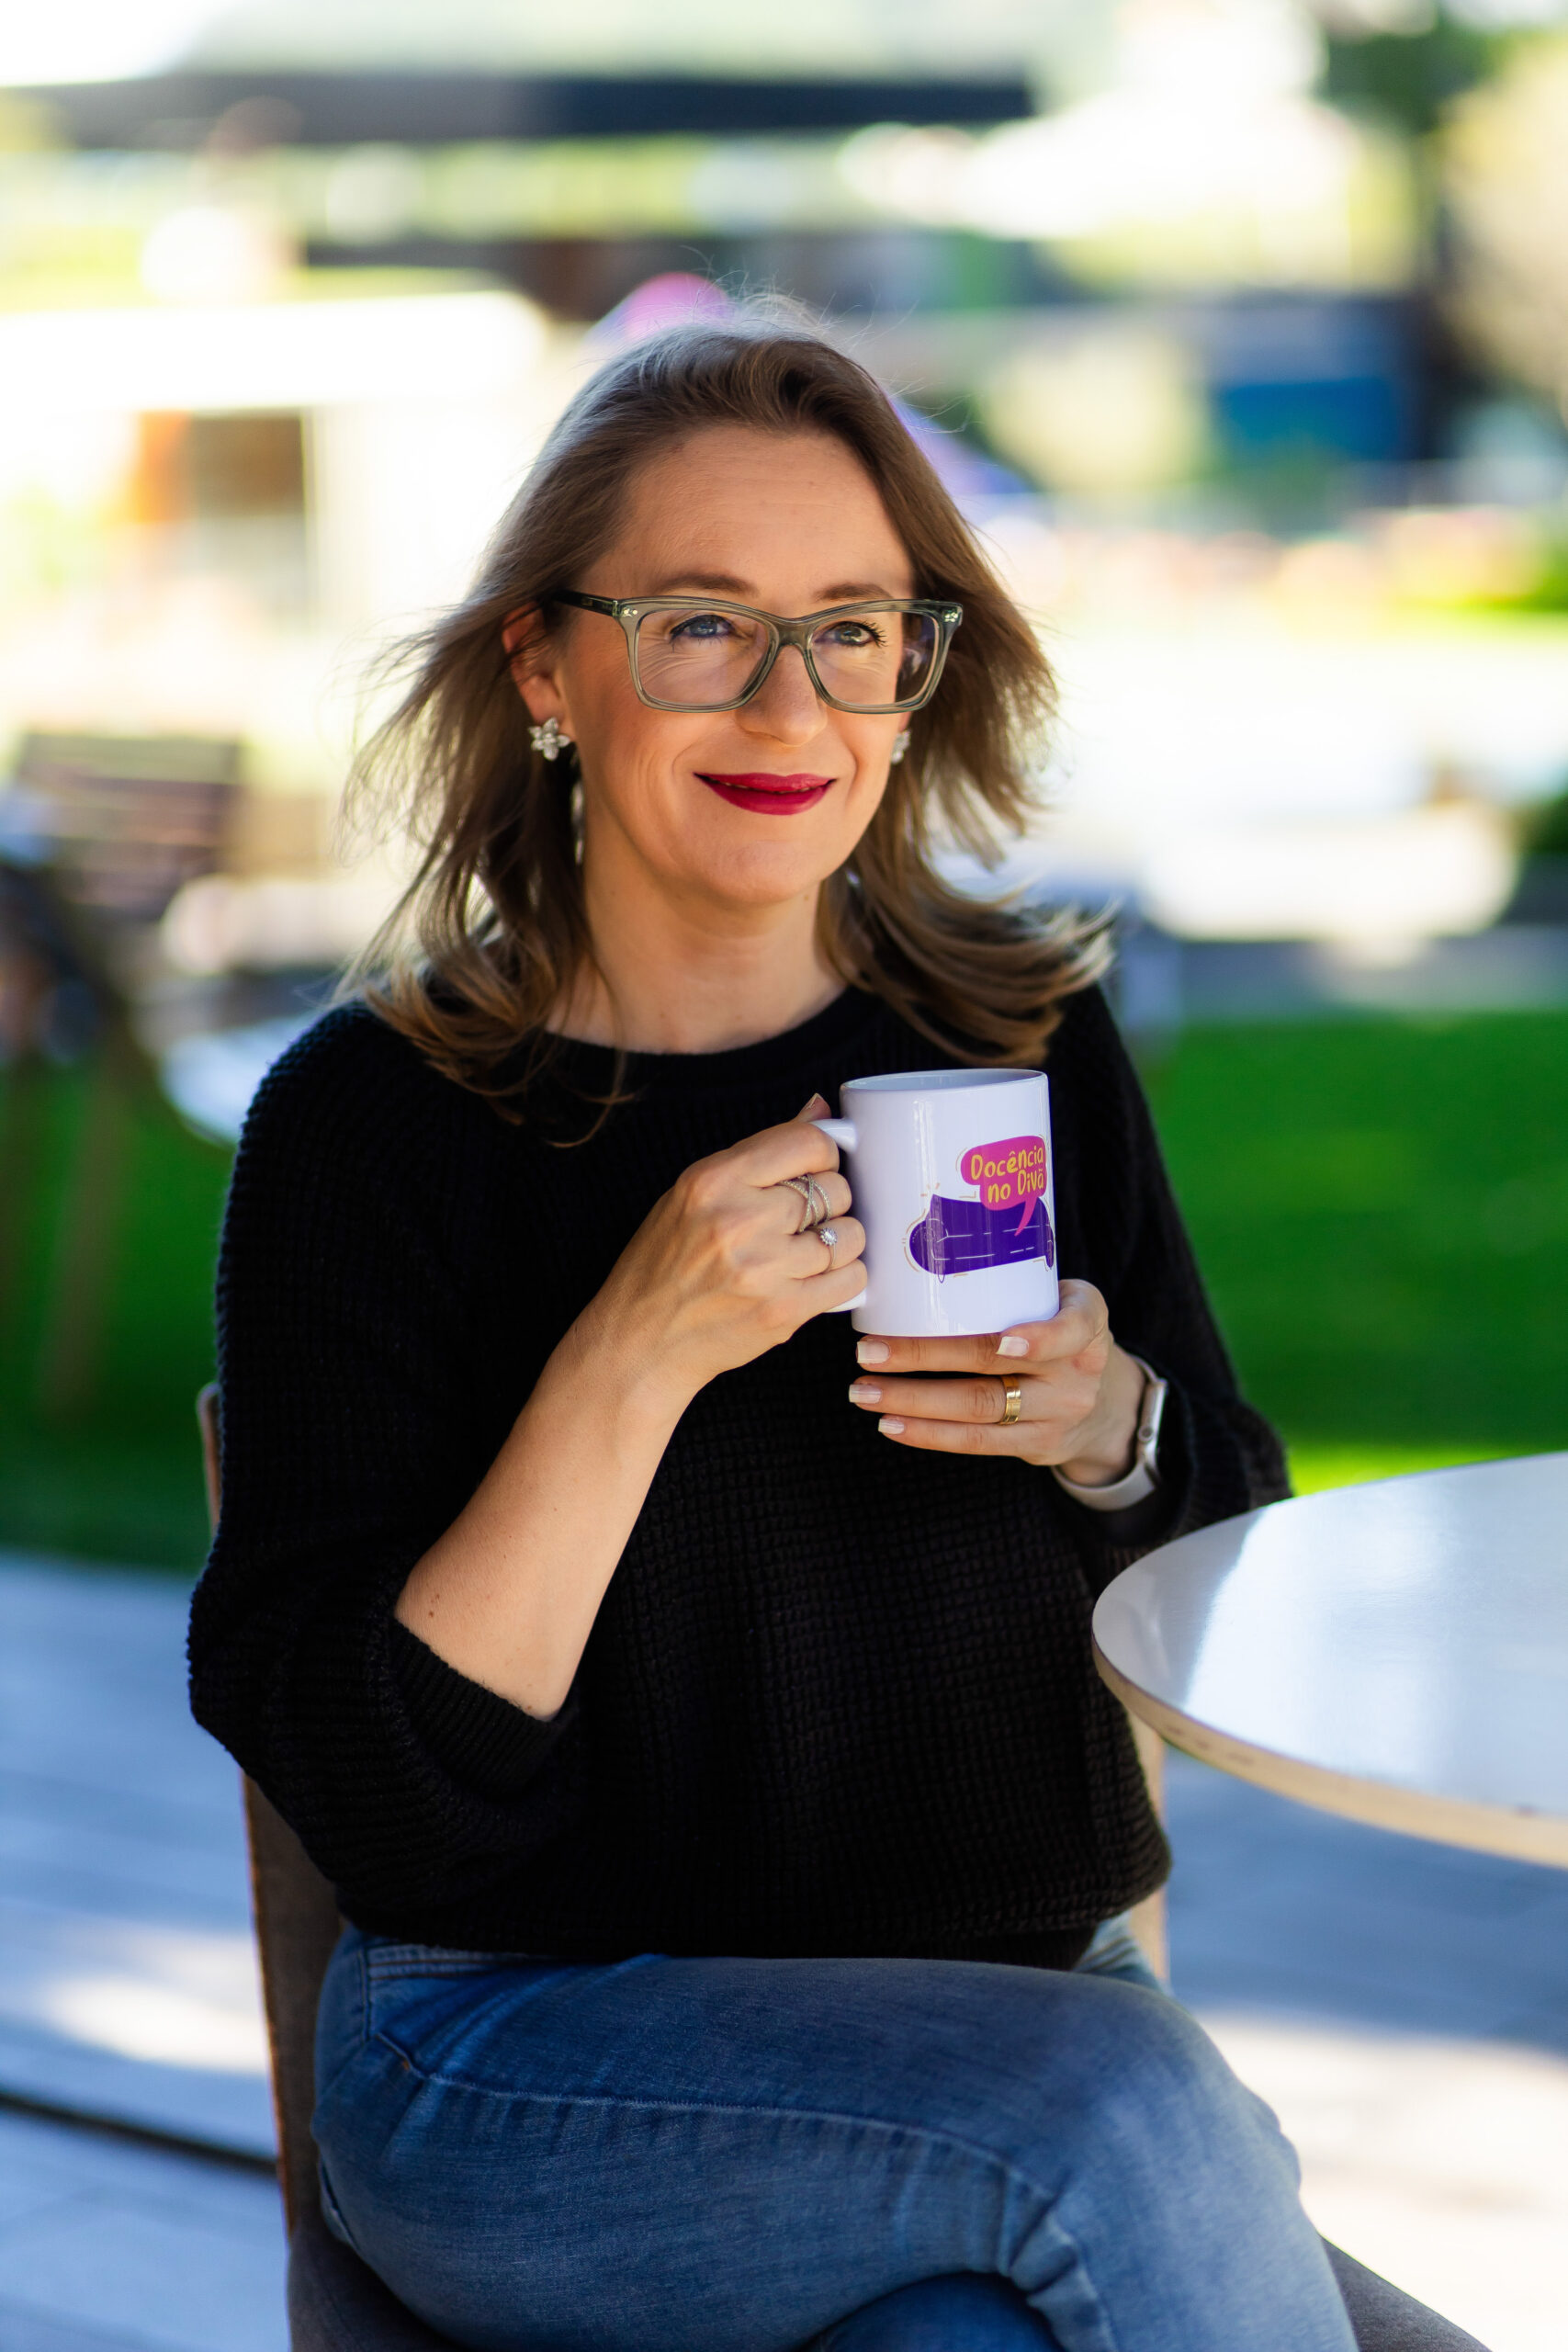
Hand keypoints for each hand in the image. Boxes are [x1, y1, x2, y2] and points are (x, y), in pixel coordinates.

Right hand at [573, 1094, 864, 1422]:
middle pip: (835, 1189)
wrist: (641, 1341)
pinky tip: (817, 1278)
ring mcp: (764, 1268)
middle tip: (803, 1219)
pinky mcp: (784, 1311)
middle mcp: (739, 1220)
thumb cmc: (665, 1264)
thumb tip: (820, 1108)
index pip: (808, 1142)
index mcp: (713, 1180)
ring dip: (839, 1242)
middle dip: (830, 1202)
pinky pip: (852, 1279)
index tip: (816, 1169)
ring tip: (808, 1251)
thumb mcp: (693, 1194)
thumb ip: (758, 1154)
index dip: (823, 1154)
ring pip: (850, 1235)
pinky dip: (843, 1277)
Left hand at [845, 1279, 1143, 1480]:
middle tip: (870, 1351)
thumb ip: (1014, 1283)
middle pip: (995, 1365)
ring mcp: (1058, 1413)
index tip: (999, 1340)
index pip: (1068, 1329)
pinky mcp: (1036, 1445)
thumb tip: (914, 1261)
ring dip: (914, 1401)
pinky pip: (978, 1443)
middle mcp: (1078, 1370)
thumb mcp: (1062, 1299)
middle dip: (925, 1357)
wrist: (1106, 1401)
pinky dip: (929, 1434)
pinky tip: (891, 1424)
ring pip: (979, 1408)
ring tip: (864, 1391)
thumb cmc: (1059, 1328)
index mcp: (1087, 1320)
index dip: (1038, 1337)